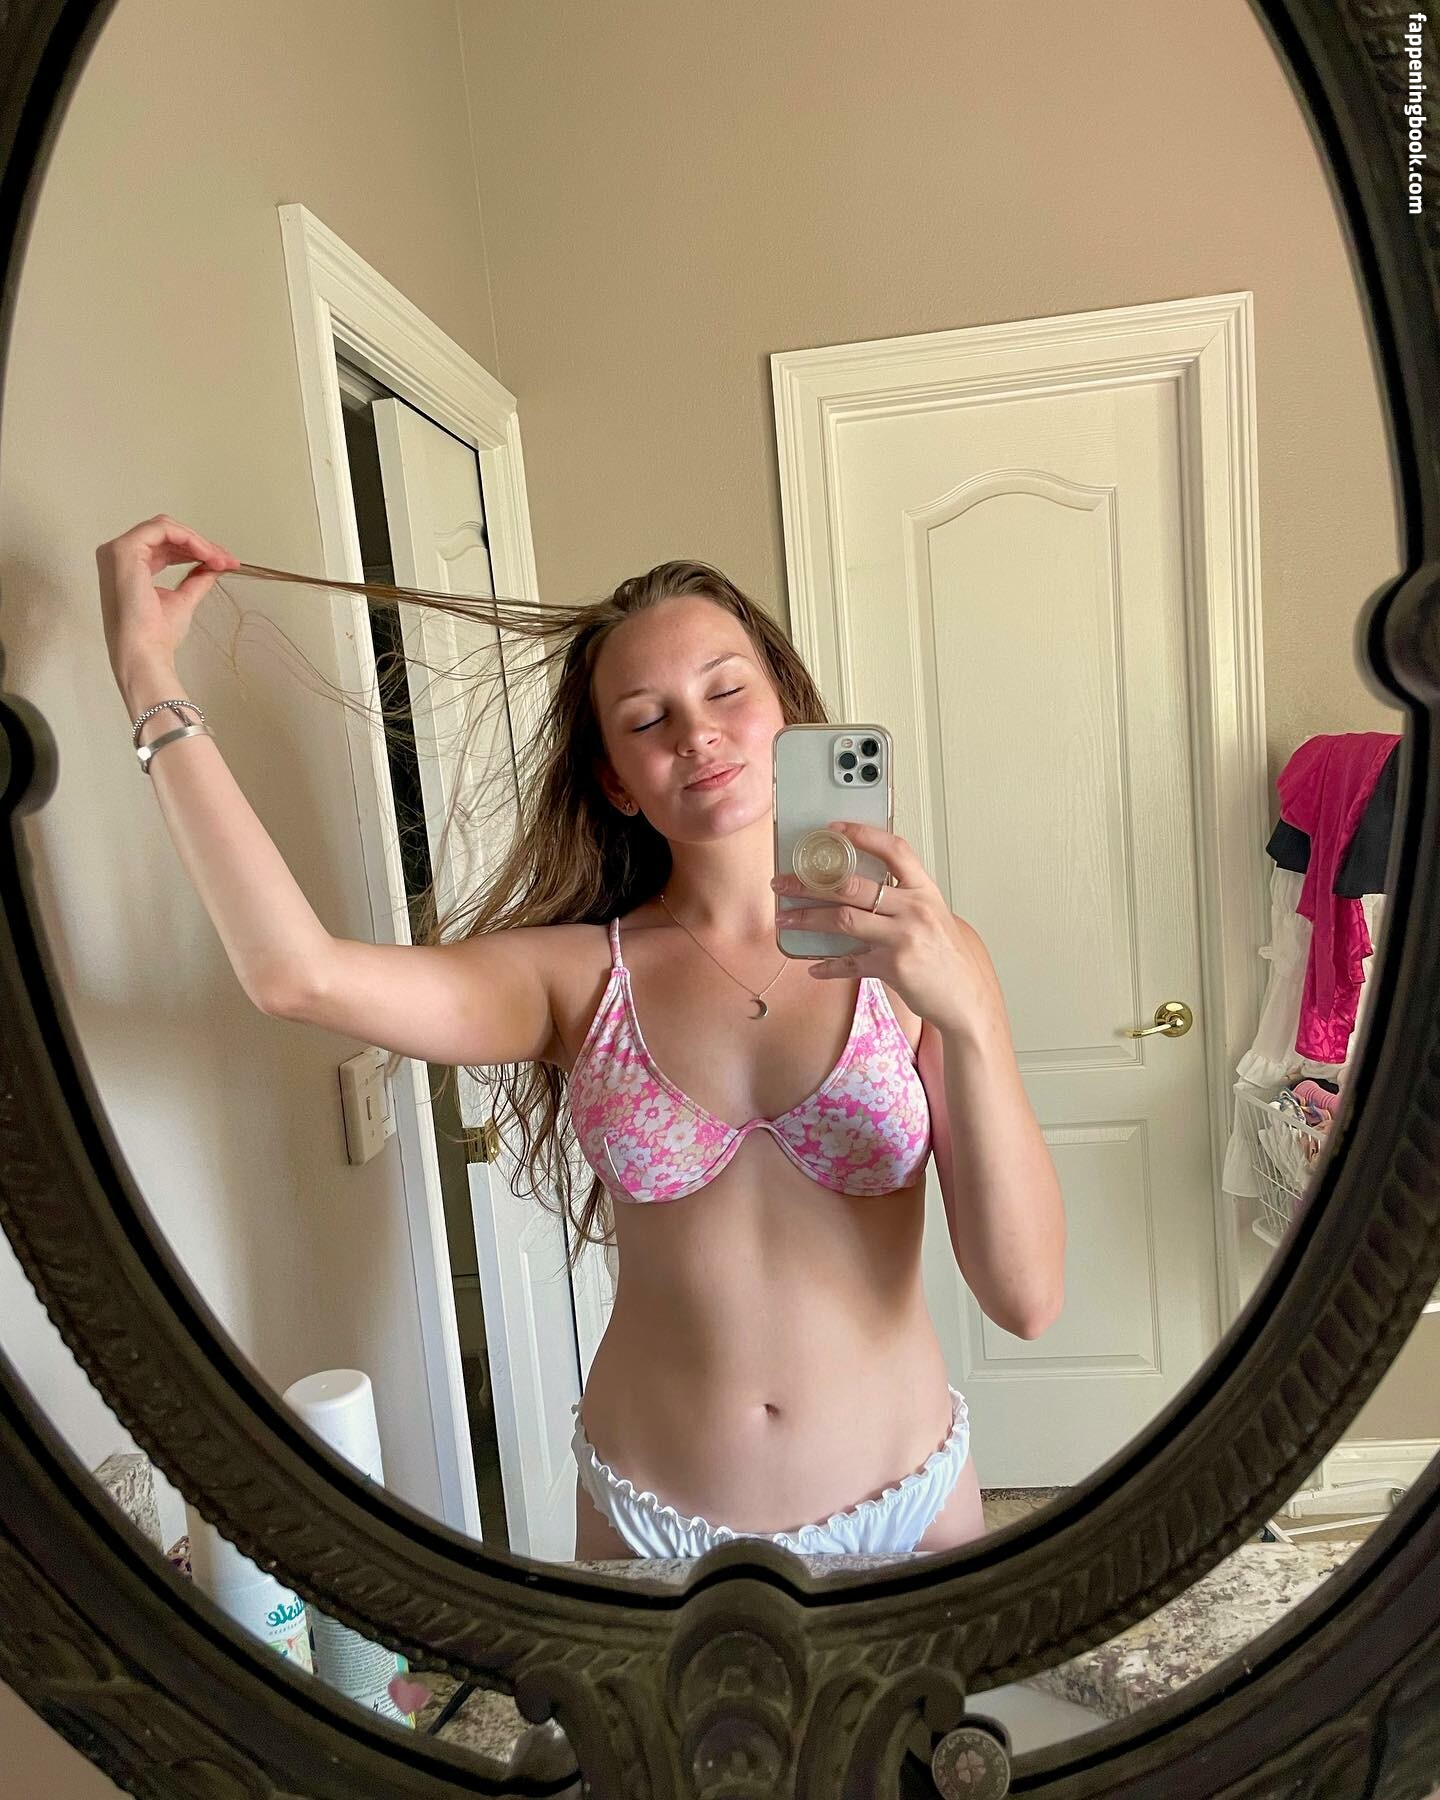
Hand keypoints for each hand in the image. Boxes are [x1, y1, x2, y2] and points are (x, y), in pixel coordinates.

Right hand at [97, 514, 239, 687]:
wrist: (145, 653)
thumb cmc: (157, 635)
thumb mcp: (183, 599)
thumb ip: (197, 578)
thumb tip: (216, 564)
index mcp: (129, 567)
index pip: (164, 545)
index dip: (195, 550)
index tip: (223, 563)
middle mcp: (118, 556)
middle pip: (165, 533)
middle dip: (200, 545)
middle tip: (227, 560)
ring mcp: (118, 551)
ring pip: (165, 527)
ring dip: (198, 542)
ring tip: (220, 560)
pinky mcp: (124, 550)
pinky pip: (162, 529)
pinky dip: (189, 539)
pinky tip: (207, 555)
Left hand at [772, 819, 1000, 1038]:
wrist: (966, 994)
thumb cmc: (946, 953)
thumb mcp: (932, 914)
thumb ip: (903, 897)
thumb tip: (858, 886)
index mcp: (925, 890)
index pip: (894, 850)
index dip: (862, 835)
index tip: (833, 830)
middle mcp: (914, 910)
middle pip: (852, 886)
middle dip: (809, 883)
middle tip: (783, 883)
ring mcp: (903, 938)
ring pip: (842, 920)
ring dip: (807, 918)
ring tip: (785, 918)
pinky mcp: (893, 968)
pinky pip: (850, 963)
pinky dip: (829, 965)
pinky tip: (814, 966)